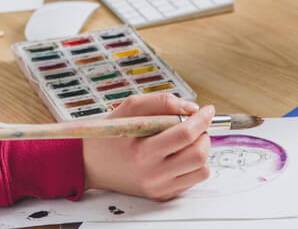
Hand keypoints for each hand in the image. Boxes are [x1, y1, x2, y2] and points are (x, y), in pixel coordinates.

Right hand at [82, 93, 212, 200]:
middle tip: (196, 125)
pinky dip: (193, 165)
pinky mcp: (161, 195)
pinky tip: (179, 154)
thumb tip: (192, 108)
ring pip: (201, 170)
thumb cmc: (110, 134)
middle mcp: (152, 173)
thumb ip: (162, 102)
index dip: (202, 120)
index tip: (208, 110)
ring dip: (201, 150)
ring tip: (188, 140)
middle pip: (198, 155)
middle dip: (204, 135)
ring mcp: (158, 187)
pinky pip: (192, 180)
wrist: (90, 164)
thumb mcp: (130, 107)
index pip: (185, 134)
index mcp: (142, 151)